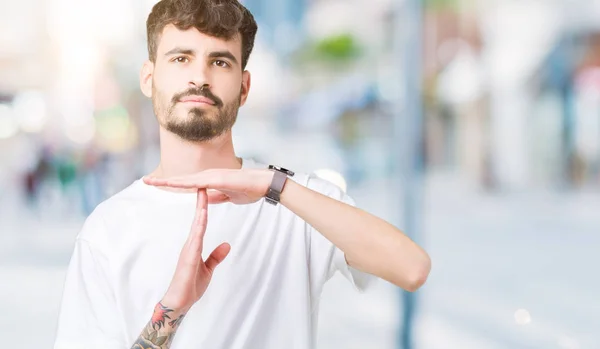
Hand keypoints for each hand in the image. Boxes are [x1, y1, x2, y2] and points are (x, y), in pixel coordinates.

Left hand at [144, 169, 273, 204]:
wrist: (263, 184)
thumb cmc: (250, 189)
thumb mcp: (229, 196)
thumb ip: (217, 196)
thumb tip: (206, 198)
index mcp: (210, 181)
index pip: (187, 184)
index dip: (172, 184)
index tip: (158, 184)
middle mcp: (208, 176)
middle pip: (182, 179)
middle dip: (164, 180)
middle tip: (146, 181)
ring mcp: (212, 176)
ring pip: (185, 179)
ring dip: (168, 180)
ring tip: (152, 181)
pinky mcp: (217, 179)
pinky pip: (196, 182)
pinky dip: (182, 182)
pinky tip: (171, 183)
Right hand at [161, 189, 229, 311]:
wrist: (180, 302)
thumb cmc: (191, 286)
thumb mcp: (208, 269)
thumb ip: (216, 256)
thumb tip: (227, 244)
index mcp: (195, 244)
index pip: (202, 221)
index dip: (205, 207)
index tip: (208, 192)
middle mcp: (191, 243)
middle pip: (198, 219)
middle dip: (201, 202)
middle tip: (203, 183)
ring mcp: (188, 249)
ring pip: (196, 225)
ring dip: (200, 210)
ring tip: (203, 194)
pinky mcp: (188, 257)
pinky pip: (195, 239)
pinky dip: (199, 227)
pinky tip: (201, 218)